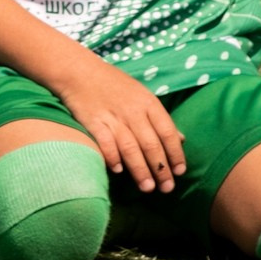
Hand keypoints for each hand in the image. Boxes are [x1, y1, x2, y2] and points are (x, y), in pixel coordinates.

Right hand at [53, 50, 185, 192]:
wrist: (79, 71)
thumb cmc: (114, 85)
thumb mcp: (142, 96)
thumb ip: (160, 118)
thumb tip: (181, 139)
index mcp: (149, 103)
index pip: (167, 132)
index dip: (175, 153)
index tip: (180, 172)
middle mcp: (133, 111)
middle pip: (151, 144)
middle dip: (161, 168)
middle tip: (167, 188)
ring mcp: (113, 116)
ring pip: (131, 147)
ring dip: (140, 169)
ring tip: (147, 188)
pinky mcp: (93, 121)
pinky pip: (105, 142)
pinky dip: (112, 156)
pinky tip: (118, 170)